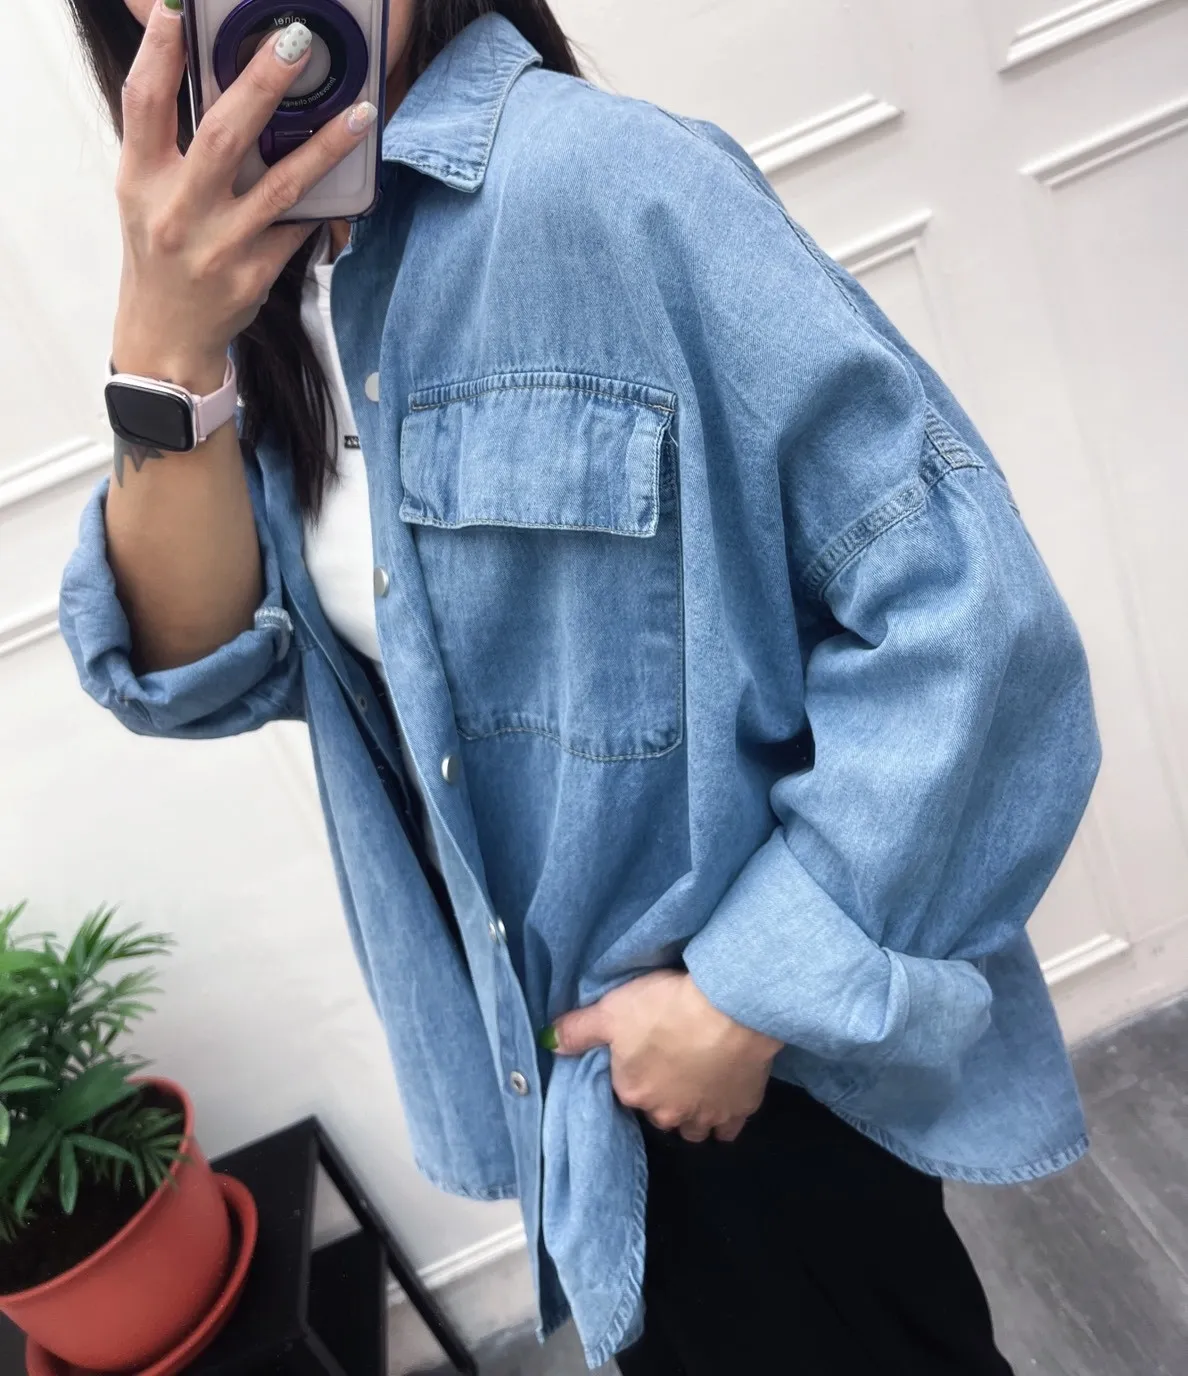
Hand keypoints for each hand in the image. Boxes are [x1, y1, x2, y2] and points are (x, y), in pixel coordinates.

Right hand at [112, 1, 379, 390]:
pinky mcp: (254, 275)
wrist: (167, 334)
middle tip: (294, 42)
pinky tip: (353, 178)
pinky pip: (299, 229)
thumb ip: (165, 136)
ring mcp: (220, 247)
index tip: (179, 11)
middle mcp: (178, 212)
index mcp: (140, 180)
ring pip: (281, 186)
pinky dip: (324, 204)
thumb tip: (198, 65)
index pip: (144, 103)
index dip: (160, 52)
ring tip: (361, 114)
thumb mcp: (144, 191)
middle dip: (262, 84)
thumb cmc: (159, 251)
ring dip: (325, 147)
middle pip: (223, 136)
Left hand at [550, 971, 781, 1142]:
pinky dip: (724, 1119)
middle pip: (658, 1113)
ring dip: (691, 1114)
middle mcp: (666, 1114)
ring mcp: (706, 1116)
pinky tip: (723, 1099)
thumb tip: (548, 1042)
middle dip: (661, 1097)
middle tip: (670, 1066)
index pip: (626, 1092)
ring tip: (694, 1087)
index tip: (642, 1054)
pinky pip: (728, 1128)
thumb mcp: (610, 1010)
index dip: (633, 1074)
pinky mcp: (741, 1110)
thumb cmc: (664, 1008)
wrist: (729, 1011)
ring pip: (693, 1129)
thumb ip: (577, 1029)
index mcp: (632, 1093)